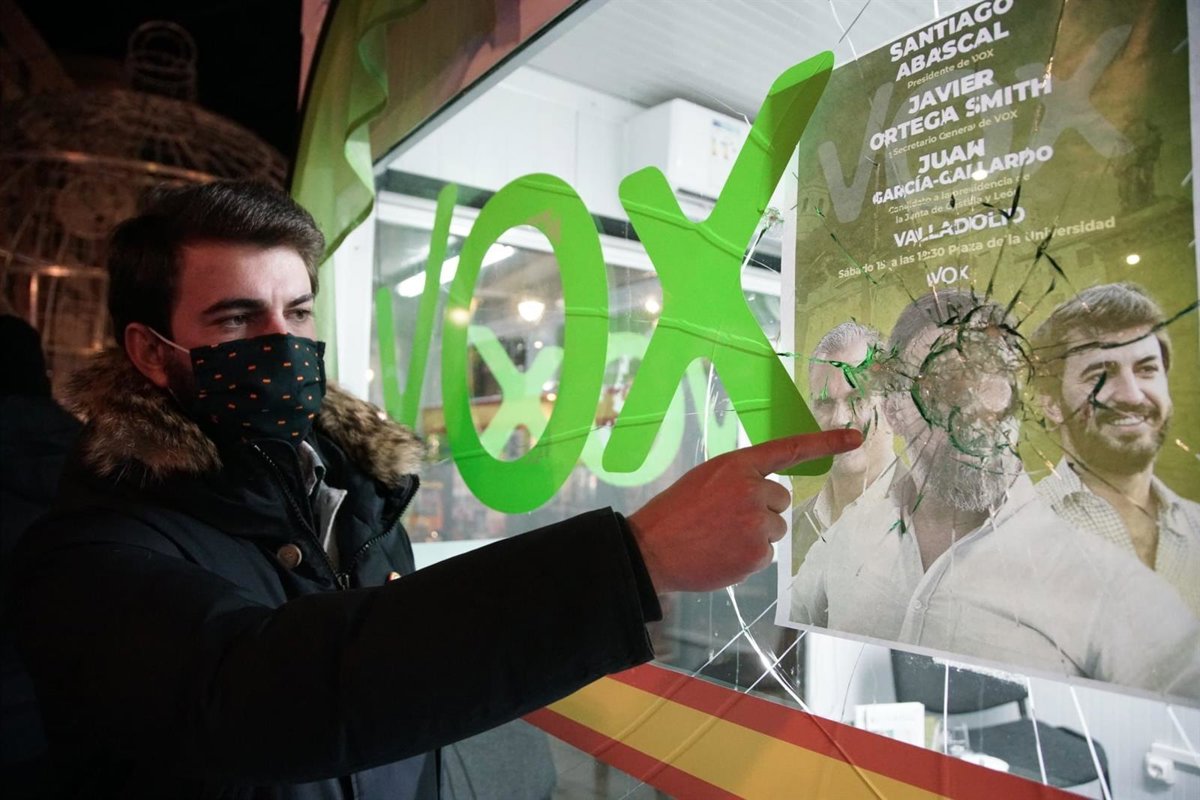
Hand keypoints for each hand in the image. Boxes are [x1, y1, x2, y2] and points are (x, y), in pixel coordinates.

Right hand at [627, 428, 862, 593]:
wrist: (652, 550)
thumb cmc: (676, 513)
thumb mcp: (706, 480)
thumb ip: (740, 480)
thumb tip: (768, 497)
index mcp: (737, 465)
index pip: (789, 449)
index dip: (825, 443)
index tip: (855, 438)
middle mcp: (752, 489)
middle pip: (779, 500)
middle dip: (759, 510)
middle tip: (724, 519)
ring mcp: (756, 522)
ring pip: (773, 528)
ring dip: (753, 535)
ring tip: (719, 537)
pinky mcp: (756, 553)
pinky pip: (765, 553)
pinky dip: (747, 556)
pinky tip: (721, 553)